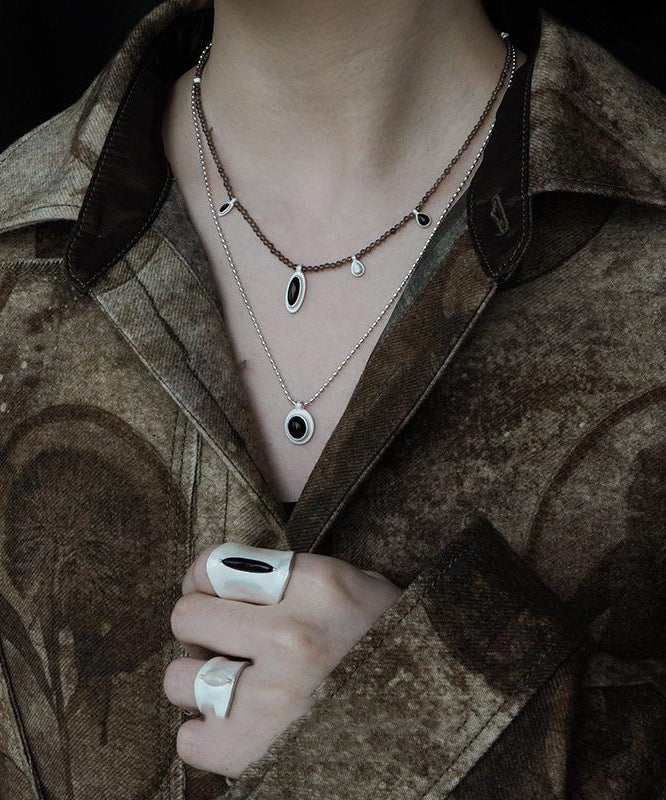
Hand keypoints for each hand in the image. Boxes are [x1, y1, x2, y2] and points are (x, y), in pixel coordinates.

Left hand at [163, 546, 400, 777]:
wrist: (438, 718)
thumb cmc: (394, 646)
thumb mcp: (360, 587)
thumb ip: (293, 577)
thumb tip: (219, 579)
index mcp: (317, 586)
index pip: (212, 564)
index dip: (203, 579)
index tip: (214, 593)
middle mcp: (291, 636)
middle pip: (186, 615)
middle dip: (201, 628)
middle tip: (225, 641)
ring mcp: (275, 699)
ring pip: (179, 679)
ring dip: (200, 683)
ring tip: (233, 686)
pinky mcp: (262, 754)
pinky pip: (191, 741)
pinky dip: (207, 736)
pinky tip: (236, 726)